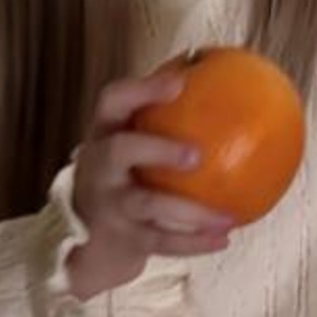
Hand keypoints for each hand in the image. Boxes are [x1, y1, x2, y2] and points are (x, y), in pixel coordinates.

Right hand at [67, 71, 234, 297]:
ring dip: (190, 211)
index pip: (112, 101)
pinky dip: (194, 243)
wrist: (89, 241)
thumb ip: (167, 114)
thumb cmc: (125, 178)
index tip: (180, 81)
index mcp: (105, 134)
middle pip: (119, 151)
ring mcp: (109, 204)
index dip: (142, 88)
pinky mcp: (123, 238)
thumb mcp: (134, 145)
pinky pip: (162, 241)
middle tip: (196, 154)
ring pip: (147, 205)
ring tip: (226, 216)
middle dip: (156, 149)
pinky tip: (225, 239)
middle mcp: (100, 167)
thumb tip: (220, 73)